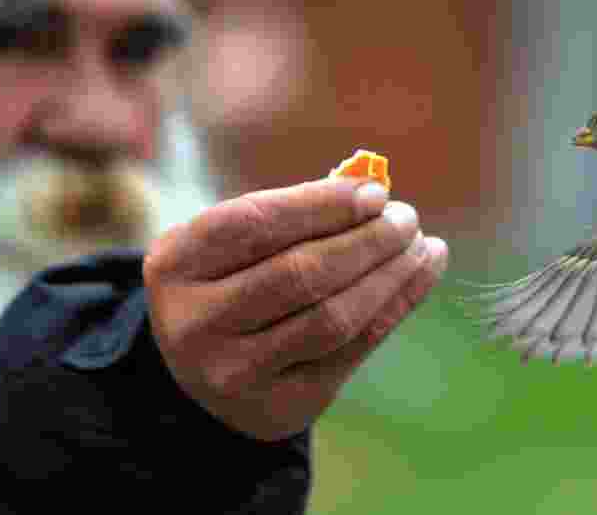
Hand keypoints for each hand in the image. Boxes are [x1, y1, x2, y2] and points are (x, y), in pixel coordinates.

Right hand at [143, 177, 447, 439]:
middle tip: (405, 218)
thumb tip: (373, 193)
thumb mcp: (235, 243)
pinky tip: (421, 273)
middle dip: (366, 241)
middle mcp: (194, 323)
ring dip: (390, 276)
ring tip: (420, 245)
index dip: (320, 204)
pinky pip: (354, 350)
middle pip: (299, 274)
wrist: (209, 370)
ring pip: (332, 318)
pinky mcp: (282, 404)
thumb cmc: (233, 280)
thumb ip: (292, 213)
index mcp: (175, 264)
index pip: (253, 224)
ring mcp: (235, 372)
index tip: (375, 192)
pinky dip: (396, 305)